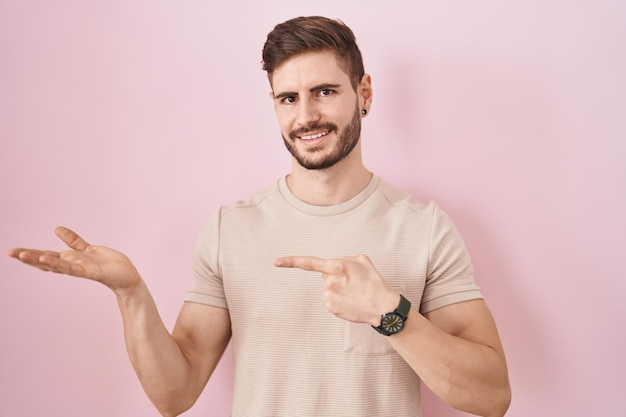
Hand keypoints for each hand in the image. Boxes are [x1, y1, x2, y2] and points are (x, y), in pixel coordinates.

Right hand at [8, 227, 141, 295]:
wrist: (127, 277)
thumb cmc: (110, 265)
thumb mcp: (88, 249)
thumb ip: (73, 241)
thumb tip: (57, 229)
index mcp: (71, 259)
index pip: (47, 255)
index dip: (31, 253)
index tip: (14, 251)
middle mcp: (73, 265)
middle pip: (47, 260)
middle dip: (29, 257)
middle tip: (10, 252)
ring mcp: (80, 269)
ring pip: (56, 264)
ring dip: (39, 260)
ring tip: (22, 255)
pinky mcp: (90, 272)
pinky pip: (72, 267)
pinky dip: (59, 263)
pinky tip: (46, 259)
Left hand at [274, 254, 399, 325]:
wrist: (382, 307)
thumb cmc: (374, 282)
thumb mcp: (362, 260)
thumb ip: (345, 258)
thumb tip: (336, 266)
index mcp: (336, 267)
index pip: (309, 263)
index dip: (291, 261)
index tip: (276, 261)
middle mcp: (329, 282)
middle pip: (325, 275)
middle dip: (335, 275)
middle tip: (353, 281)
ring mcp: (328, 296)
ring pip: (328, 288)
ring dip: (339, 288)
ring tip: (355, 292)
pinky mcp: (330, 308)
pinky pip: (331, 299)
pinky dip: (339, 299)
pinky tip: (352, 301)